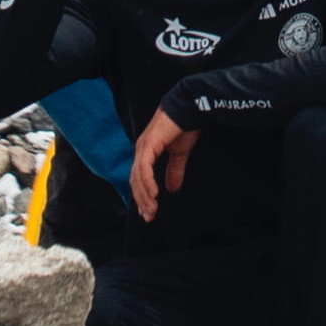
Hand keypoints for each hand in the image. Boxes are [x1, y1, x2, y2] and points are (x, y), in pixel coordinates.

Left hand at [127, 105, 196, 221]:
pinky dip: (147, 182)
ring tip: (152, 210)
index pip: (139, 179)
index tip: (149, 212)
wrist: (189, 108)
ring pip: (138, 177)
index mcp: (146, 152)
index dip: (143, 196)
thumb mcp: (179, 153)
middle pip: (136, 181)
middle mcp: (141, 151)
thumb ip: (175, 170)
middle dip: (142, 200)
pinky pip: (144, 168)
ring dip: (144, 195)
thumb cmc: (185, 126)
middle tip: (149, 217)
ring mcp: (143, 147)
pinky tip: (154, 194)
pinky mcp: (149, 145)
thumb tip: (173, 189)